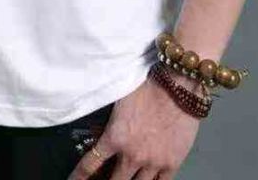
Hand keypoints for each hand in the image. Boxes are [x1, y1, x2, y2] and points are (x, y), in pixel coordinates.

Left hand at [66, 76, 200, 179]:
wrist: (178, 87)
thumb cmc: (147, 87)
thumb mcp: (119, 101)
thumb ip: (110, 121)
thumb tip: (100, 130)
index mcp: (114, 138)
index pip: (90, 165)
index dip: (79, 177)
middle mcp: (132, 155)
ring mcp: (153, 163)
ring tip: (126, 179)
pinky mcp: (172, 164)